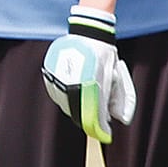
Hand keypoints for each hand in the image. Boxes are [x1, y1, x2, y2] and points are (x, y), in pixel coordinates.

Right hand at [41, 7, 135, 142]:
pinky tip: (74, 90)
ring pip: (65, 104)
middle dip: (88, 117)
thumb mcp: (114, 77)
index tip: (105, 134)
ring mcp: (57, 78)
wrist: (88, 33)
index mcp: (88, 84)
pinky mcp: (49, 74)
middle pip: (77, 112)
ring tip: (85, 100)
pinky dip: (66, 96)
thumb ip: (117, 99)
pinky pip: (56, 93)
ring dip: (76, 107)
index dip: (98, 127)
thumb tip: (118, 119)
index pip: (92, 114)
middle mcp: (70, 83)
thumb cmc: (104, 55)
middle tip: (97, 118)